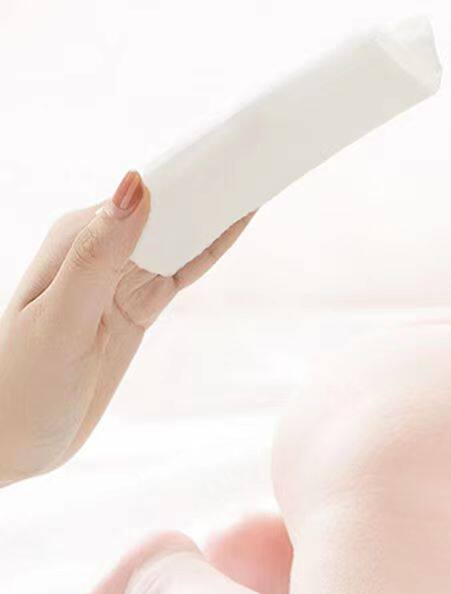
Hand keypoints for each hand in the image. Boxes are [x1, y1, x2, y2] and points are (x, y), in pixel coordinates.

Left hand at [0, 171, 252, 483]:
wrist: (11, 443)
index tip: (240, 141)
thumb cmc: (20, 388)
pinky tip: (238, 221)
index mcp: (79, 238)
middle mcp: (101, 250)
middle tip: (273, 144)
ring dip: (219, 207)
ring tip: (267, 168)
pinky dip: (211, 248)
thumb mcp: (62, 321)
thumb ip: (99, 255)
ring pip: (182, 234)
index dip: (194, 166)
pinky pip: (182, 270)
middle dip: (215, 178)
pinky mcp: (134, 310)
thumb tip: (136, 184)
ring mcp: (120, 280)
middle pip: (171, 207)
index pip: (149, 192)